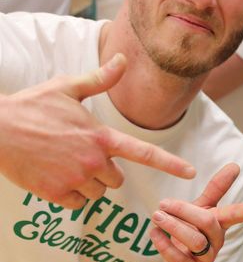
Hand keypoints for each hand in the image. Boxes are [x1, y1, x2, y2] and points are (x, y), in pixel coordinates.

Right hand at [0, 53, 195, 207]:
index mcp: (101, 136)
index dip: (170, 164)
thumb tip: (122, 58)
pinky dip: (68, 195)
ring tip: (62, 163)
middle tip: (79, 155)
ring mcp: (75, 178)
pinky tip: (53, 176)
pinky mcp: (56, 193)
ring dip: (86, 183)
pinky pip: (77, 204)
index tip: (191, 173)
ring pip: (98, 193)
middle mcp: (94, 160)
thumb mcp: (67, 88)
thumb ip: (100, 79)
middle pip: (117, 179)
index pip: (144, 152)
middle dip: (104, 171)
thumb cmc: (31, 106)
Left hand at [149, 163, 242, 261]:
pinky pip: (177, 257)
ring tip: (157, 216)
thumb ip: (217, 189)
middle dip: (185, 210)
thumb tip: (236, 165)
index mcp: (221, 223)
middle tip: (163, 203)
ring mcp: (205, 257)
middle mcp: (216, 240)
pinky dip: (163, 243)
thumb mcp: (203, 210)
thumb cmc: (193, 234)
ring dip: (173, 226)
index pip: (236, 214)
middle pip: (208, 222)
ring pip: (194, 239)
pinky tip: (154, 233)